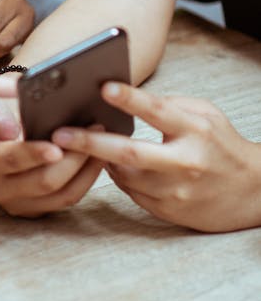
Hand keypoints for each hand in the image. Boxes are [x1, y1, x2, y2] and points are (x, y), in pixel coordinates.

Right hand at [0, 136, 102, 216]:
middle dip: (73, 158)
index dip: (35, 154)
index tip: (56, 147)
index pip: (12, 160)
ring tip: (100, 142)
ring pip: (62, 194)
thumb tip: (8, 129)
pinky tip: (96, 158)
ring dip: (86, 168)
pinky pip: (69, 198)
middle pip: (45, 181)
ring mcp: (19, 203)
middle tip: (92, 131)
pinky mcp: (37, 208)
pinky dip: (87, 178)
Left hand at [52, 82, 260, 232]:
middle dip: (90, 143)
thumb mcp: (205, 114)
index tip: (103, 87)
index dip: (130, 99)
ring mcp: (176, 192)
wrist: (253, 193)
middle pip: (129, 154)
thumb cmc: (221, 145)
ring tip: (82, 145)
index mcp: (194, 130)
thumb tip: (125, 99)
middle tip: (59, 134)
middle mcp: (184, 163)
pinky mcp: (168, 212)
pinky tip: (110, 164)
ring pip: (124, 176)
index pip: (158, 111)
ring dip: (100, 160)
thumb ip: (168, 105)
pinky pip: (131, 193)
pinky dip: (117, 177)